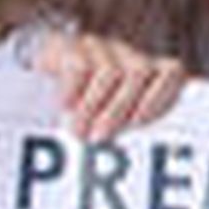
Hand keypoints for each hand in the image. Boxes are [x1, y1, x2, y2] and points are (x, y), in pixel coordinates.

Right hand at [35, 31, 187, 142]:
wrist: (37, 86)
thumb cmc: (89, 120)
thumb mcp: (116, 128)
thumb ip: (137, 137)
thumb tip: (159, 163)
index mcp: (148, 74)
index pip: (171, 70)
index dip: (161, 95)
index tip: (139, 122)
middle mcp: (126, 56)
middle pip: (138, 71)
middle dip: (119, 109)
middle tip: (99, 138)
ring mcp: (99, 48)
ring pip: (109, 70)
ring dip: (93, 105)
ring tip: (79, 131)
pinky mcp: (67, 45)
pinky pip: (79, 65)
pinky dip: (73, 88)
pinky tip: (65, 106)